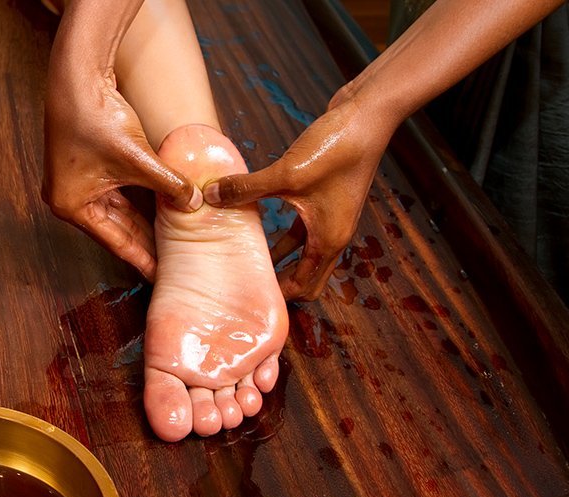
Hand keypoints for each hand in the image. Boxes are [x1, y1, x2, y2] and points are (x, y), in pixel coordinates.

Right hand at [43, 68, 200, 281]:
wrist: (78, 77)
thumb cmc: (96, 117)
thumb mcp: (137, 158)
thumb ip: (167, 183)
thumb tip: (195, 202)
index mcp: (72, 206)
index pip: (115, 242)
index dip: (141, 258)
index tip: (160, 276)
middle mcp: (69, 199)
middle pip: (116, 229)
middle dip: (145, 243)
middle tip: (171, 263)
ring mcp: (77, 183)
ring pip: (119, 211)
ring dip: (144, 222)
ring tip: (170, 242)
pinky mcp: (87, 167)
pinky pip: (118, 193)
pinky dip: (139, 201)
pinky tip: (161, 211)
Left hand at [204, 97, 394, 300]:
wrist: (367, 115)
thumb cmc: (336, 148)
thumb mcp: (286, 173)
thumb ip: (247, 188)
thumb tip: (210, 196)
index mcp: (328, 240)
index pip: (306, 287)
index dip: (280, 297)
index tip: (250, 299)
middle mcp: (333, 235)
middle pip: (307, 277)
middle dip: (281, 283)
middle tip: (246, 284)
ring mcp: (330, 217)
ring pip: (302, 252)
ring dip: (279, 258)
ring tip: (245, 261)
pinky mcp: (324, 198)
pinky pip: (301, 228)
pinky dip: (283, 234)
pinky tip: (258, 226)